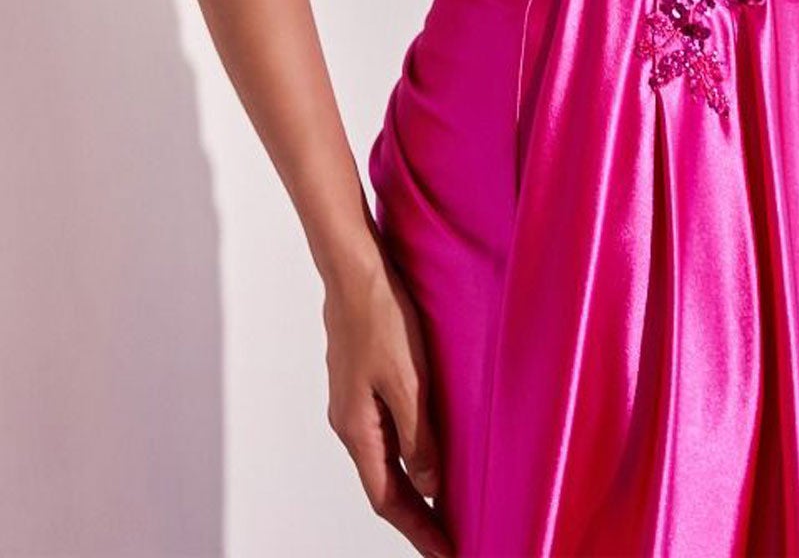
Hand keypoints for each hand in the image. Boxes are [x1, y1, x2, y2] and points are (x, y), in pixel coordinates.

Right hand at [323, 252, 454, 555]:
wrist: (354, 269)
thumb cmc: (381, 318)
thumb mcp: (408, 381)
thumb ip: (418, 437)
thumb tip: (430, 487)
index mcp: (357, 428)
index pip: (388, 499)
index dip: (418, 530)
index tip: (447, 553)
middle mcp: (350, 422)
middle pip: (384, 485)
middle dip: (416, 517)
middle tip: (449, 540)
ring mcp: (353, 401)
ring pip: (384, 460)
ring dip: (412, 487)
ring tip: (443, 507)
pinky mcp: (361, 380)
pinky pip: (385, 433)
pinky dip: (407, 455)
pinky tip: (425, 452)